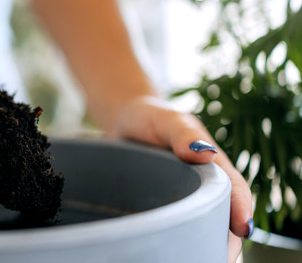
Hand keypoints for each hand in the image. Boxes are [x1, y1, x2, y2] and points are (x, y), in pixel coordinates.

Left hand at [112, 97, 252, 262]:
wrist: (124, 122)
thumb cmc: (151, 119)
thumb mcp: (167, 120)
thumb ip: (183, 133)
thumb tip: (205, 152)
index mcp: (214, 166)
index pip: (234, 191)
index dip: (240, 210)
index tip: (243, 229)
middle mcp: (203, 187)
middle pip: (221, 218)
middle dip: (224, 239)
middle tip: (219, 256)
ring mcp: (183, 198)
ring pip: (200, 225)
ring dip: (201, 242)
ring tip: (193, 256)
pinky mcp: (163, 207)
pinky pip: (174, 226)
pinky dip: (175, 238)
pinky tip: (167, 249)